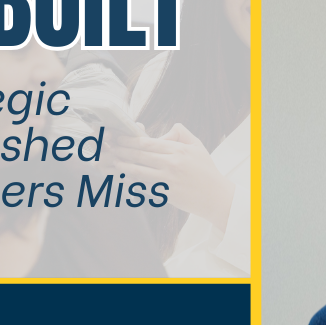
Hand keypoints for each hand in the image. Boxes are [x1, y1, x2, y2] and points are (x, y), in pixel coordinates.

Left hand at [110, 123, 234, 230]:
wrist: (215, 196)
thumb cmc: (206, 171)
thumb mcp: (197, 146)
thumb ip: (181, 133)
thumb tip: (167, 128)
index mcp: (177, 150)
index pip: (148, 143)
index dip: (130, 140)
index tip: (119, 137)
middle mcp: (171, 163)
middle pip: (140, 155)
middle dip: (122, 150)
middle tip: (110, 147)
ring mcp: (168, 179)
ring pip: (139, 171)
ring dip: (123, 166)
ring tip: (113, 162)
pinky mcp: (166, 194)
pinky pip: (144, 186)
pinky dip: (132, 182)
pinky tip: (123, 179)